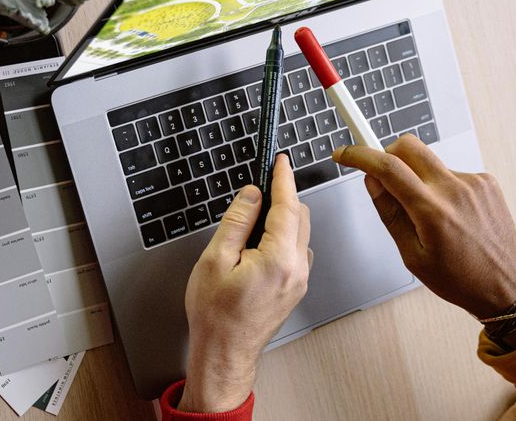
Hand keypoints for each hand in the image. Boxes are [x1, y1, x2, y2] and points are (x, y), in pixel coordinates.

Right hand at [179, 154, 312, 412]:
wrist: (224, 354)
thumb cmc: (216, 316)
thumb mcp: (215, 259)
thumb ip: (237, 221)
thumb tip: (251, 194)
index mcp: (279, 258)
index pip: (288, 206)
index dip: (283, 179)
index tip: (280, 162)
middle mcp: (297, 269)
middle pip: (299, 217)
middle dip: (282, 199)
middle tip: (257, 191)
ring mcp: (299, 280)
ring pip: (299, 234)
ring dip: (282, 221)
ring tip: (249, 227)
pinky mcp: (296, 288)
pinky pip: (296, 252)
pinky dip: (282, 239)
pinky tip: (258, 247)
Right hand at [332, 134, 515, 348]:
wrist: (504, 285)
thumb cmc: (459, 278)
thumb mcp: (412, 256)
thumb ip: (390, 214)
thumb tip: (372, 182)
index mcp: (432, 211)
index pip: (387, 167)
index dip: (359, 155)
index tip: (345, 154)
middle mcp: (455, 189)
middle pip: (409, 146)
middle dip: (388, 154)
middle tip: (386, 180)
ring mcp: (474, 182)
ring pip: (430, 162)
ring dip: (419, 178)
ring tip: (430, 216)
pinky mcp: (486, 181)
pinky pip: (451, 172)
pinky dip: (442, 187)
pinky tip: (452, 215)